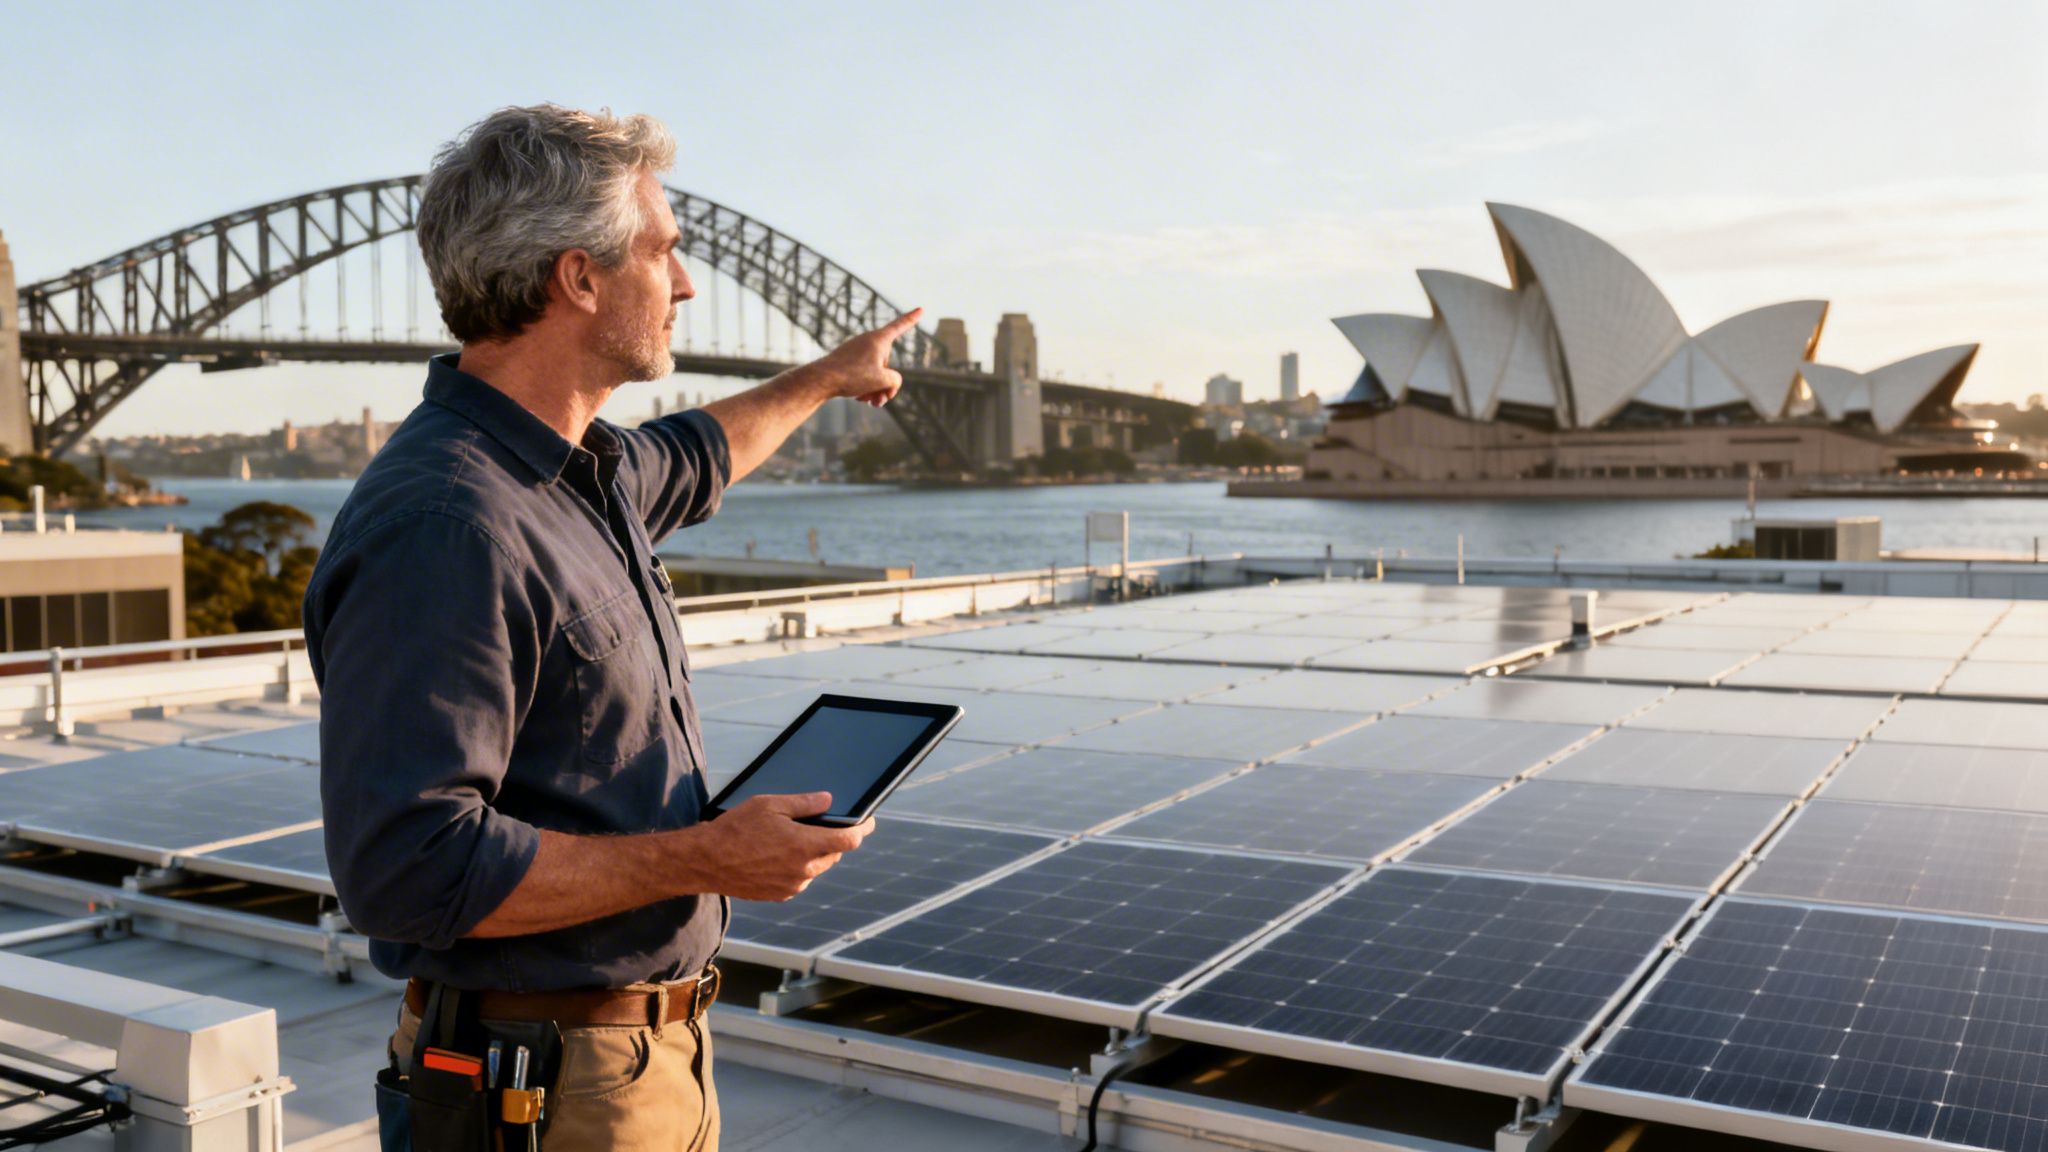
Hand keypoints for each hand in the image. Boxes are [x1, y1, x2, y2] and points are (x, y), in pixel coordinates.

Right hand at [691, 792, 873, 901]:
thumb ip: (804, 803)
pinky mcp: (780, 895)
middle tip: (820, 825)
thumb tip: (828, 800)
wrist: (705, 861)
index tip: (869, 822)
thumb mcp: (769, 805)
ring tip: (792, 839)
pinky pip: (801, 879)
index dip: (863, 829)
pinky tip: (779, 855)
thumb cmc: (735, 829)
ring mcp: (793, 885)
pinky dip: (799, 867)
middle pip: (834, 853)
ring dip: (814, 854)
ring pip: (817, 868)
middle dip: (833, 839)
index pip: (849, 840)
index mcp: (805, 845)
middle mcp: (804, 870)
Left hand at [810, 308, 922, 407]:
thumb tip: (889, 382)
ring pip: (875, 372)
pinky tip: (859, 398)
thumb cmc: (853, 376)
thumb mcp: (883, 380)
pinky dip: (864, 386)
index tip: (921, 309)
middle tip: (881, 399)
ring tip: (869, 402)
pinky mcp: (847, 361)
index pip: (900, 326)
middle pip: (887, 363)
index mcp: (878, 339)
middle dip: (887, 383)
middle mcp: (867, 341)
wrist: (821, 380)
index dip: (912, 319)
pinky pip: (863, 375)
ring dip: (876, 389)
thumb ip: (895, 380)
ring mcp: (856, 351)